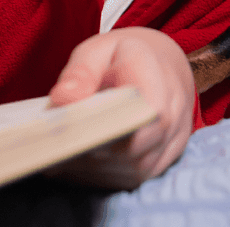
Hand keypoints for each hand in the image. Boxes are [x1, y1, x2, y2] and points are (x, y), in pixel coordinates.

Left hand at [46, 27, 193, 189]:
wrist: (157, 67)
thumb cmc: (119, 59)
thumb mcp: (96, 50)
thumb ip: (80, 72)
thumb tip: (62, 99)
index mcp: (157, 75)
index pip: (147, 110)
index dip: (111, 127)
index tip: (73, 131)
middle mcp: (175, 110)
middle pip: (137, 147)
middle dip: (94, 153)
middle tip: (55, 151)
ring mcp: (174, 139)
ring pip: (136, 168)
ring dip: (96, 170)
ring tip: (61, 160)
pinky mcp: (165, 159)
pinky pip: (136, 177)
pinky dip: (105, 176)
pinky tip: (79, 167)